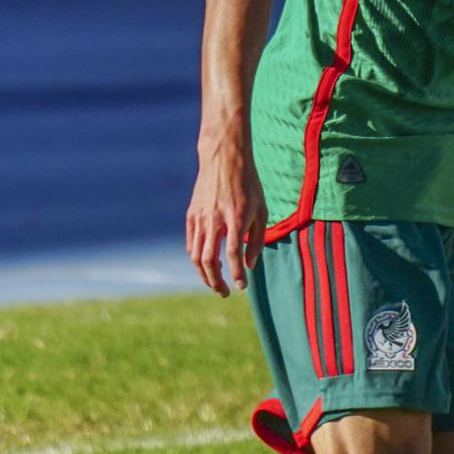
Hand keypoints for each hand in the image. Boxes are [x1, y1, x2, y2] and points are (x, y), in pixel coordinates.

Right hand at [185, 134, 265, 295]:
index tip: (241, 286)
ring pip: (196, 255)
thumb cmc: (248, 185)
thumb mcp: (262, 210)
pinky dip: (197, 258)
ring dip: (204, 274)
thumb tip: (249, 265)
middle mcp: (215, 220)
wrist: (223, 160)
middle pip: (209, 260)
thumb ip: (256, 239)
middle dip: (216, 282)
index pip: (233, 255)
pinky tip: (206, 265)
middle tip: (225, 293)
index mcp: (236, 218)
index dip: (236, 274)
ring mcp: (200, 218)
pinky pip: (191, 243)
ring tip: (215, 284)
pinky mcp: (191, 215)